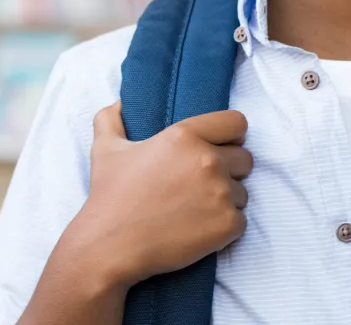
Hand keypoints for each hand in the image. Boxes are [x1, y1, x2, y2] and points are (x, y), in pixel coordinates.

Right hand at [70, 102, 252, 289]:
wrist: (109, 248)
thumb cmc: (110, 197)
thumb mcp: (106, 150)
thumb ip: (112, 119)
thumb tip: (120, 103)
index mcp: (185, 135)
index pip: (237, 123)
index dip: (231, 136)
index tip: (220, 148)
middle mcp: (208, 160)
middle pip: (245, 159)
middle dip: (228, 171)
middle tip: (200, 186)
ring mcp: (220, 193)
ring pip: (242, 192)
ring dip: (225, 201)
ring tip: (195, 210)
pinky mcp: (227, 224)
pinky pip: (241, 221)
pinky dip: (225, 227)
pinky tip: (199, 229)